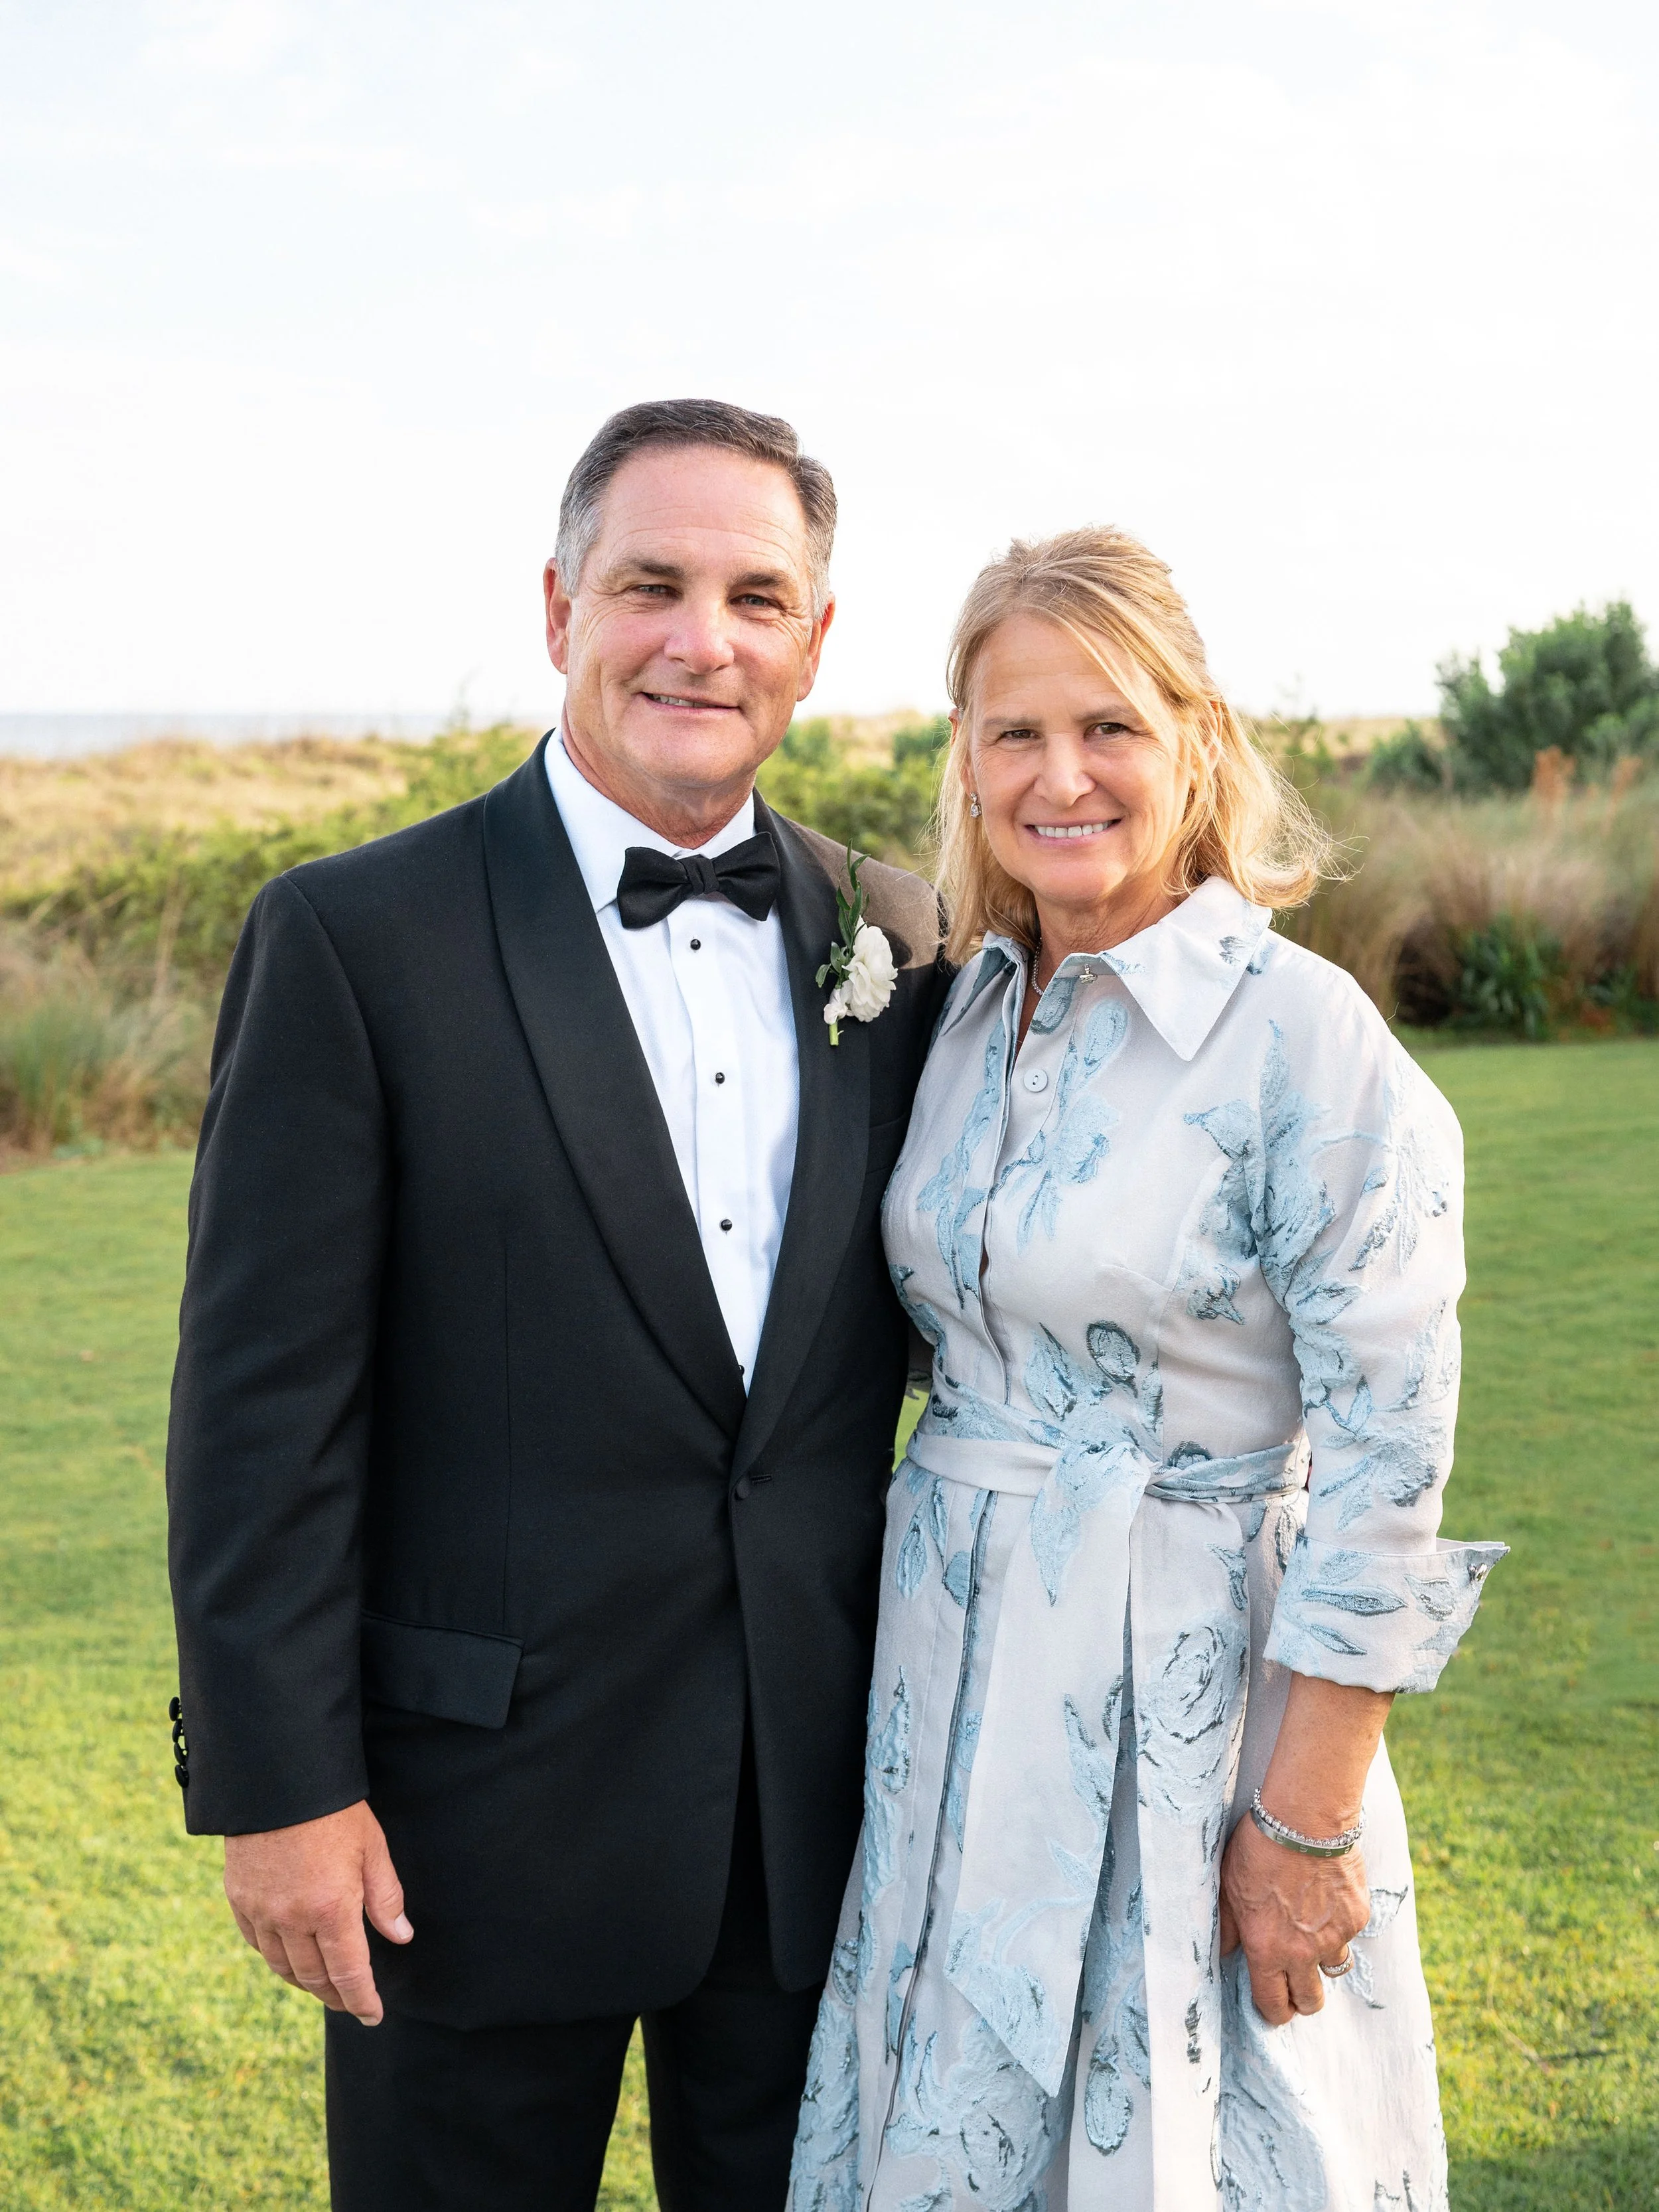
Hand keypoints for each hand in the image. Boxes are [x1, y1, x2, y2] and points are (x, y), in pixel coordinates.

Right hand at [223, 1799, 410, 2024]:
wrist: (278, 1779)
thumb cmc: (334, 1810)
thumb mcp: (372, 1848)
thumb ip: (386, 1897)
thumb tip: (400, 1936)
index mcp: (331, 1909)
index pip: (349, 1974)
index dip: (362, 2000)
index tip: (373, 2015)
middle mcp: (292, 1919)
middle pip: (314, 1977)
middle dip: (335, 1996)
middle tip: (350, 2003)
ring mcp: (261, 1911)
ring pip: (282, 1966)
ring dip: (305, 1982)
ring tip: (323, 1986)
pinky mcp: (239, 1899)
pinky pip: (257, 1944)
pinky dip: (275, 1958)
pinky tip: (288, 1957)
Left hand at [1218, 1811, 1369, 2026]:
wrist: (1303, 1820)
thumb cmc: (1258, 1849)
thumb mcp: (1228, 1887)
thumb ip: (1227, 1927)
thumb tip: (1223, 1952)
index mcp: (1266, 1949)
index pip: (1273, 2005)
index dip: (1273, 2011)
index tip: (1273, 2004)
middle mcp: (1302, 1952)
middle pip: (1310, 2002)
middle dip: (1302, 1998)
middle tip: (1294, 1980)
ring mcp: (1334, 1936)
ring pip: (1333, 1969)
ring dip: (1322, 1959)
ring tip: (1309, 1930)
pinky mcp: (1357, 1917)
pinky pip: (1348, 1934)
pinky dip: (1339, 1924)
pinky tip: (1326, 1898)